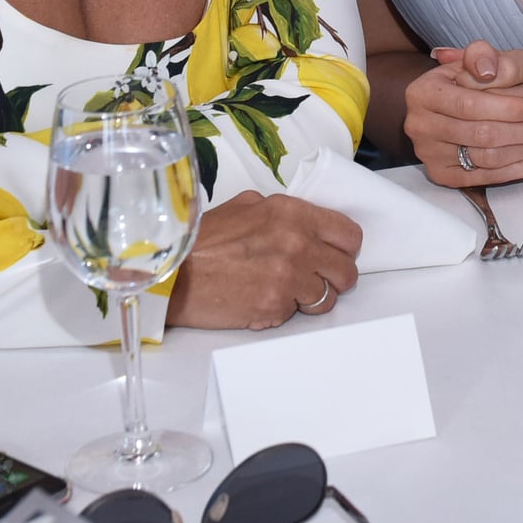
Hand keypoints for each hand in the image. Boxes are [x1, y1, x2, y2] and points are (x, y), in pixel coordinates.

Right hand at [167, 191, 362, 328]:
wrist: (174, 274)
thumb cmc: (203, 241)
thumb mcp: (244, 207)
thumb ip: (282, 213)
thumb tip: (305, 224)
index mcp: (291, 213)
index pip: (348, 234)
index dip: (342, 248)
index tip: (331, 255)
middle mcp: (297, 242)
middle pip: (346, 270)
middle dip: (333, 277)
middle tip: (313, 279)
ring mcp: (288, 277)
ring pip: (328, 297)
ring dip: (312, 298)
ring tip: (286, 292)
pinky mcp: (276, 306)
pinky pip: (299, 314)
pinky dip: (286, 311)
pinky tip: (264, 301)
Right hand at [403, 41, 522, 186]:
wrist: (470, 105)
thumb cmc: (479, 81)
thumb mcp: (480, 59)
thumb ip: (483, 55)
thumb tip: (486, 69)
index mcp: (422, 92)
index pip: (470, 104)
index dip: (507, 108)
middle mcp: (418, 124)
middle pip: (479, 134)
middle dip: (521, 131)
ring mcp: (427, 153)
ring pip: (484, 157)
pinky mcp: (440, 175)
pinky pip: (482, 178)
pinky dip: (513, 170)